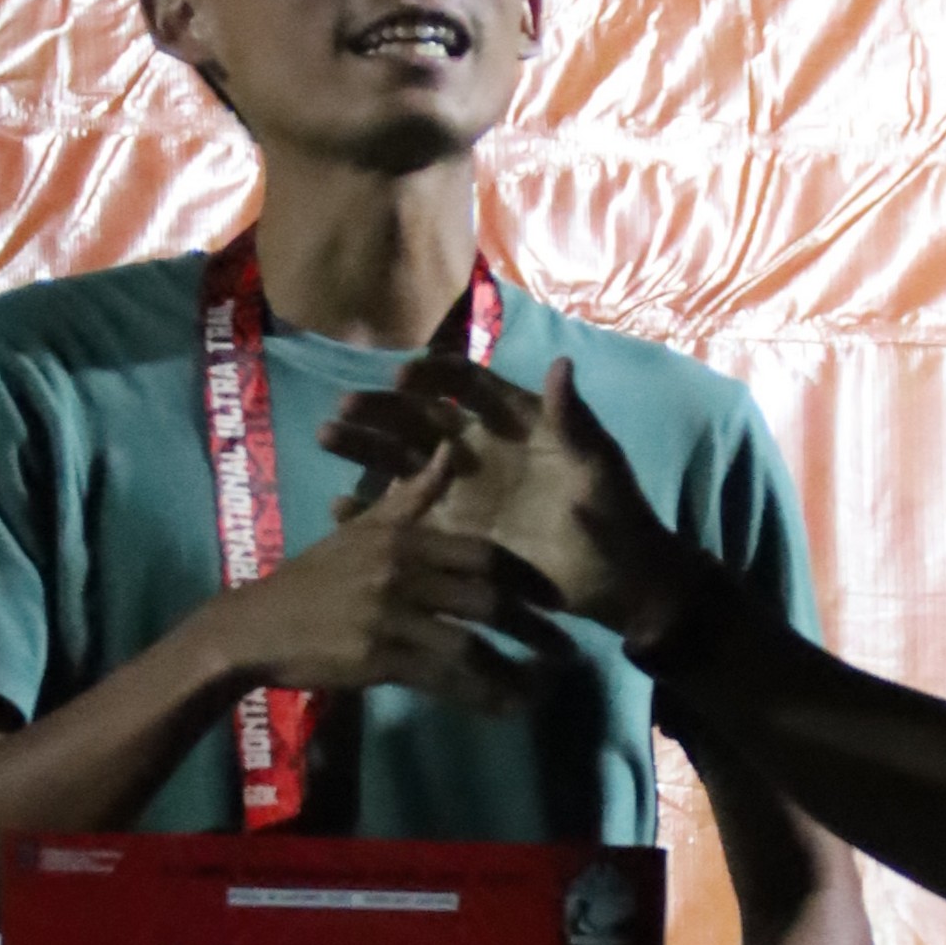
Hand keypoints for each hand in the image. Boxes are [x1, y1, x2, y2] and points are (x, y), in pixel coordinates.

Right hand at [227, 450, 539, 707]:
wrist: (256, 628)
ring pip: (469, 645)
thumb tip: (449, 449)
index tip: (555, 598)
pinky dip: (478, 697)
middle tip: (567, 650)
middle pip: (485, 600)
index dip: (524, 578)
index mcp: (403, 539)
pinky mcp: (377, 658)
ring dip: (513, 671)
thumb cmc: (313, 580)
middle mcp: (401, 572)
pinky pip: (442, 680)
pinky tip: (504, 710)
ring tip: (544, 690)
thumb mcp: (361, 530)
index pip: (480, 555)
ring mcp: (389, 616)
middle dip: (532, 627)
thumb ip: (411, 497)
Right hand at [320, 357, 691, 640]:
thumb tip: (561, 364)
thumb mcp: (599, 467)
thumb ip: (575, 420)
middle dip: (383, 408)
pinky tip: (338, 508)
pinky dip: (371, 511)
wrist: (618, 580)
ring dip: (365, 446)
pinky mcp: (451, 532)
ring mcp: (461, 491)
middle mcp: (480, 449)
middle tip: (344, 406)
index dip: (436, 375)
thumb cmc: (616, 516)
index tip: (404, 375)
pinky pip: (404, 517)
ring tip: (326, 436)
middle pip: (422, 418)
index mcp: (513, 422)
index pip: (467, 383)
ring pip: (403, 459)